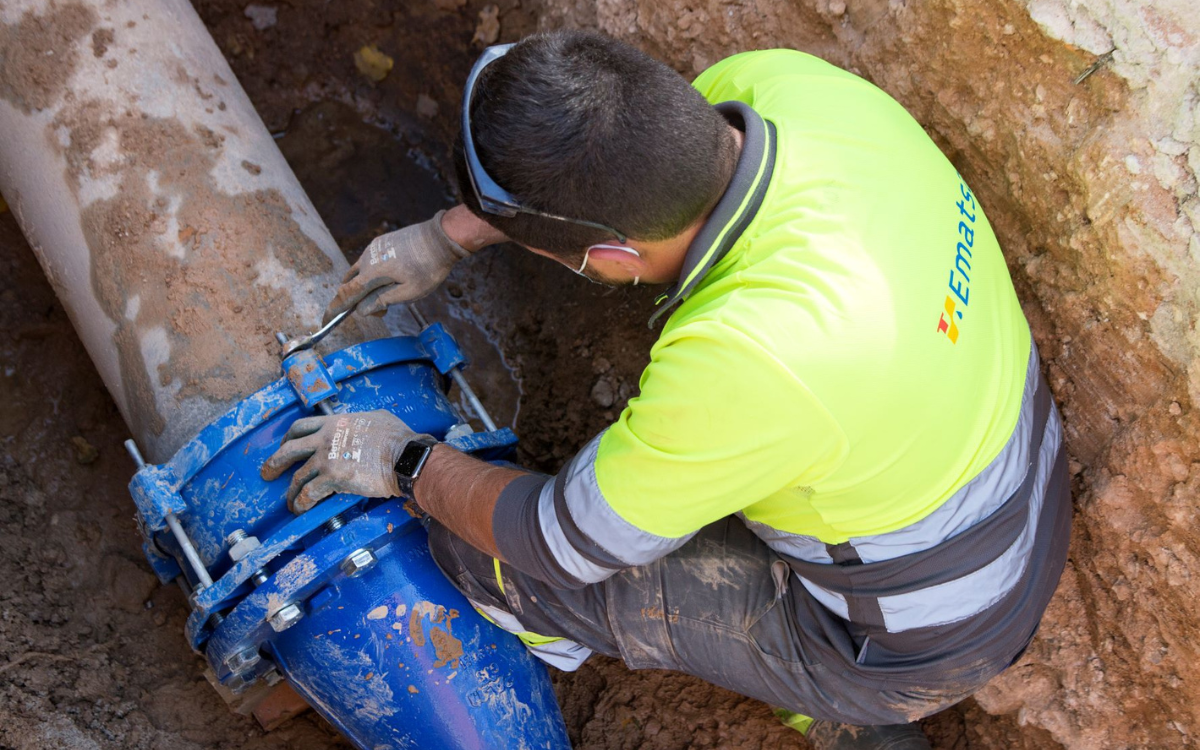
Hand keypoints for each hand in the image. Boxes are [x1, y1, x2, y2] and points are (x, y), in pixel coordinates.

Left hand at [260, 410, 432, 513]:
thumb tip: (365, 423)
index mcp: (335, 422)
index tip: (284, 446)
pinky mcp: (333, 477)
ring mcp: (327, 458)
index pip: (301, 427)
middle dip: (275, 462)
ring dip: (291, 491)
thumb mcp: (378, 417)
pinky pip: (309, 493)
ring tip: (289, 502)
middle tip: (268, 473)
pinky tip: (301, 509)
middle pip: (289, 449)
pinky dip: (302, 503)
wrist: (405, 457)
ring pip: (298, 476)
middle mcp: (326, 438)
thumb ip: (362, 421)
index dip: (288, 438)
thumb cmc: (398, 438)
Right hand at [322, 210, 469, 323]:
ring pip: (359, 273)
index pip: (346, 294)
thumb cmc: (428, 267)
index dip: (335, 309)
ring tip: (392, 293)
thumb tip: (362, 310)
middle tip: (383, 310)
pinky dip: (372, 275)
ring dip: (367, 288)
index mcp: (372, 273)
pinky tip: (394, 278)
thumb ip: (383, 301)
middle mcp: (367, 259)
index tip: (326, 321)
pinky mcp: (380, 243)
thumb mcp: (409, 292)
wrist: (440, 238)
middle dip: (358, 301)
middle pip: (351, 285)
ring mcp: (373, 249)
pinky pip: (368, 262)